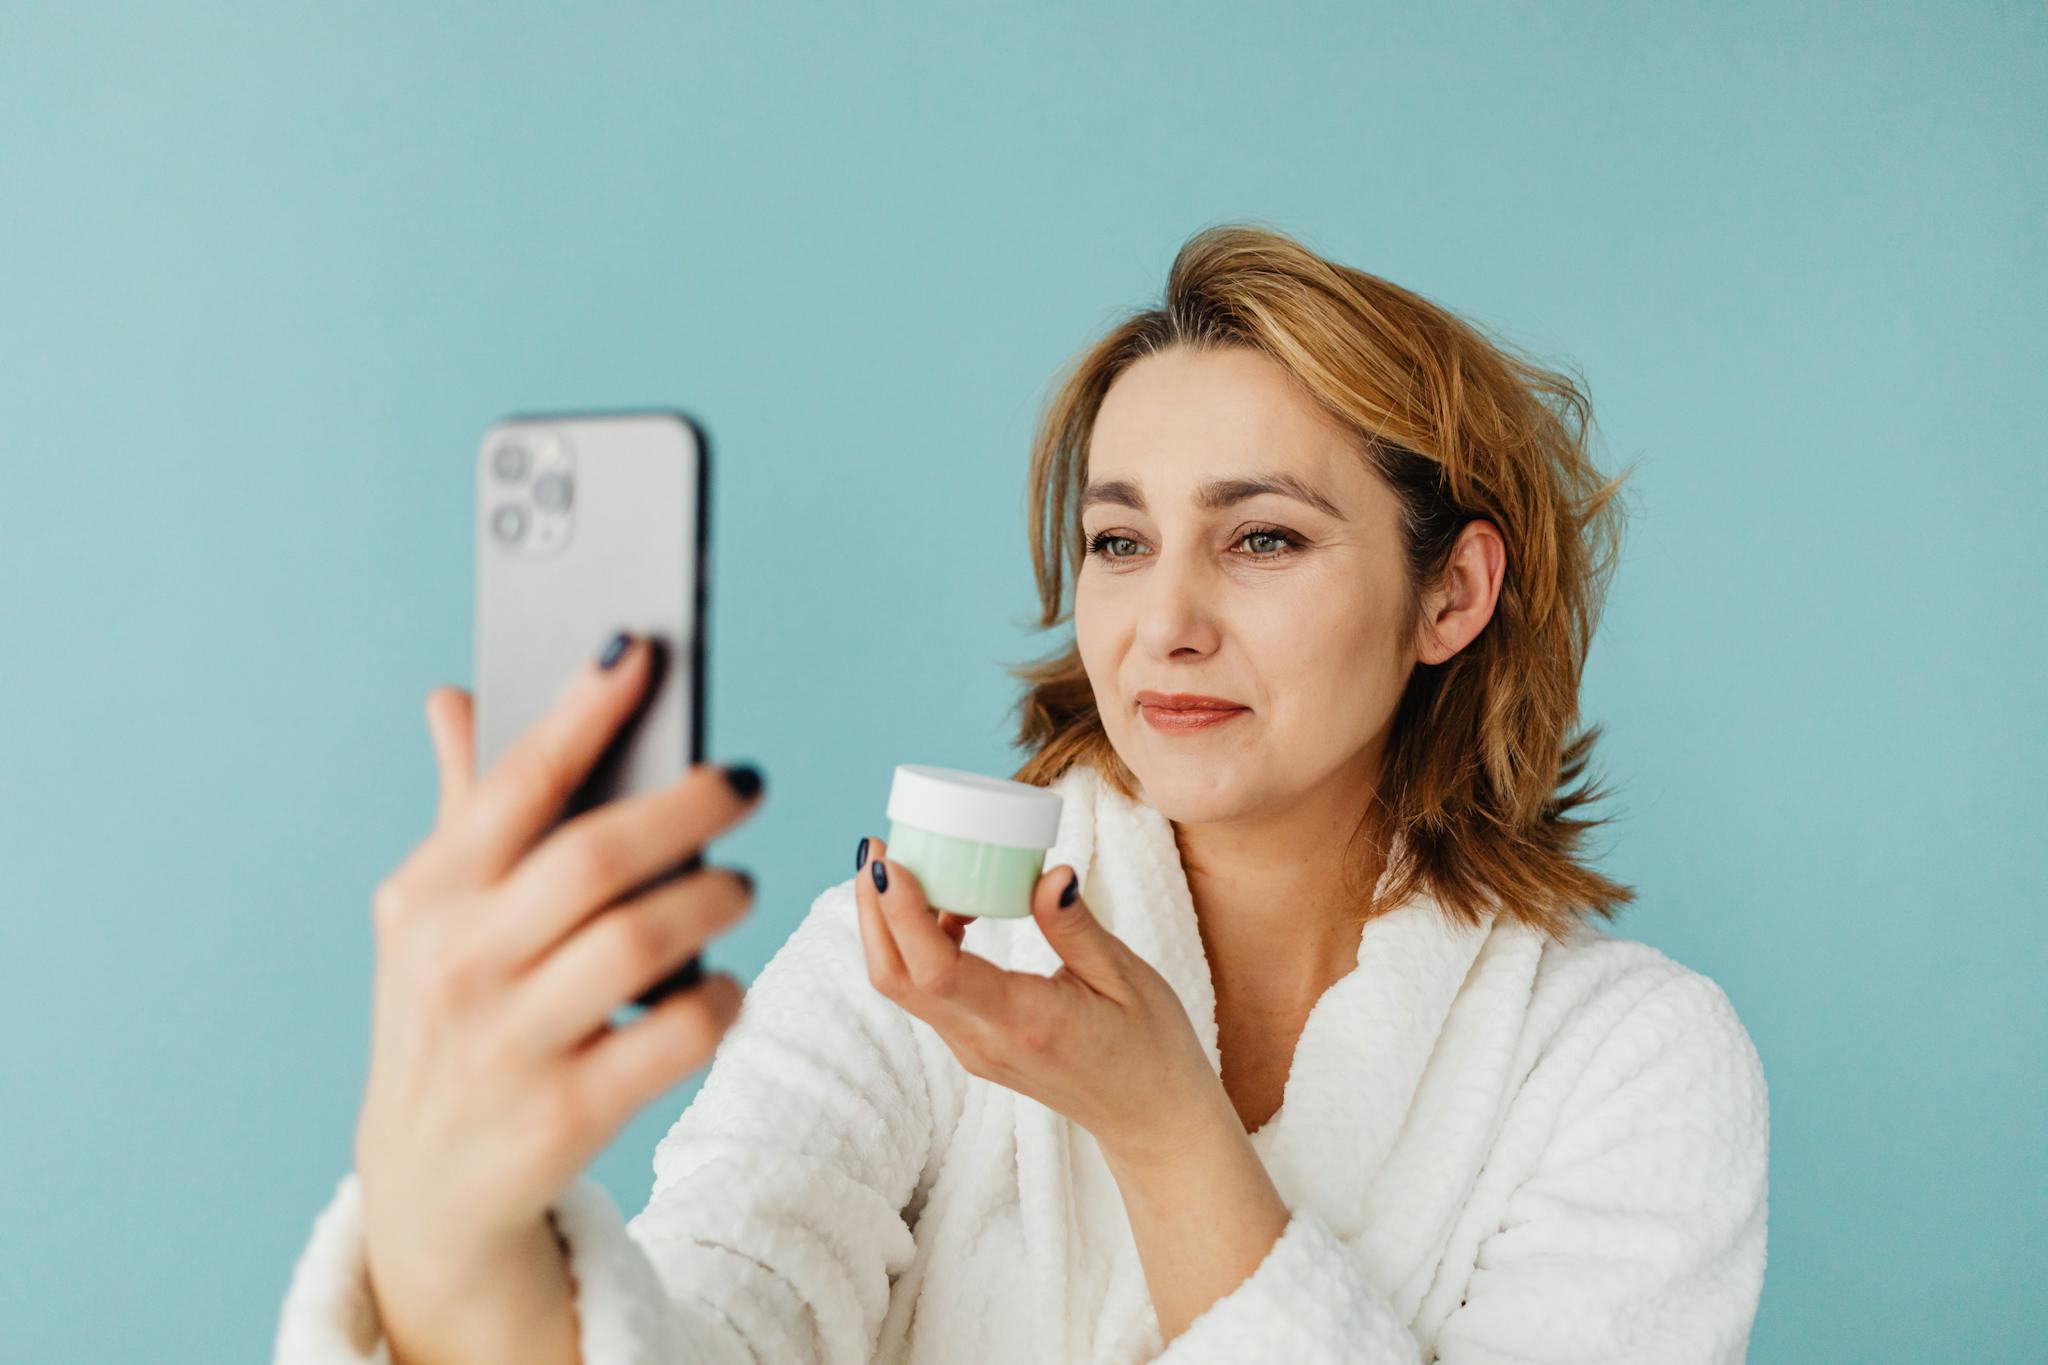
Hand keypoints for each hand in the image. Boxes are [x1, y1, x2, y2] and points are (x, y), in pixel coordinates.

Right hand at [353, 632, 761, 1335]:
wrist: (431, 1191)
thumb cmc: (452, 1017)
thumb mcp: (433, 919)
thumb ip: (463, 808)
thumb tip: (454, 695)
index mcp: (429, 897)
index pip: (514, 786)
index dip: (580, 713)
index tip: (639, 648)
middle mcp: (459, 965)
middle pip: (596, 858)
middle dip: (687, 806)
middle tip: (745, 781)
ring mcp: (508, 1046)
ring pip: (641, 943)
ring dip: (713, 899)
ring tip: (739, 883)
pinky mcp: (564, 1117)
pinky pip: (671, 1039)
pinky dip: (717, 1003)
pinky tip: (726, 983)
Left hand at [852, 834, 1225, 1168]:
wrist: (1151, 1118)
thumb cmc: (1149, 1047)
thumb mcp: (1126, 977)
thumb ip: (1076, 927)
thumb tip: (1049, 872)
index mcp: (1024, 1023)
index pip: (937, 971)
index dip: (901, 914)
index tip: (888, 861)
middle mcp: (983, 1041)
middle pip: (896, 977)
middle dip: (873, 910)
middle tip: (876, 848)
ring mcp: (973, 1048)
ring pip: (904, 985)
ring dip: (890, 925)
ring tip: (907, 864)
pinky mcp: (974, 1044)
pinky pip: (929, 991)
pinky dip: (919, 944)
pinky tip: (951, 906)